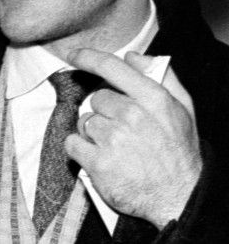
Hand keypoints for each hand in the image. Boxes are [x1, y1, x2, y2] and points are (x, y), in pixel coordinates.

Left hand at [65, 48, 200, 228]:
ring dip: (94, 133)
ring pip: (85, 121)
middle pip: (97, 99)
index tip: (74, 55)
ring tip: (116, 147)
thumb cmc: (178, 153)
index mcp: (153, 99)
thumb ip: (160, 77)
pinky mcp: (98, 162)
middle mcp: (132, 115)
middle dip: (105, 112)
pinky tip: (99, 157)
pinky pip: (72, 143)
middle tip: (123, 130)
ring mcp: (113, 139)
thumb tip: (132, 56)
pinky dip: (80, 150)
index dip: (88, 58)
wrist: (179, 197)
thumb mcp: (181, 109)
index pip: (112, 67)